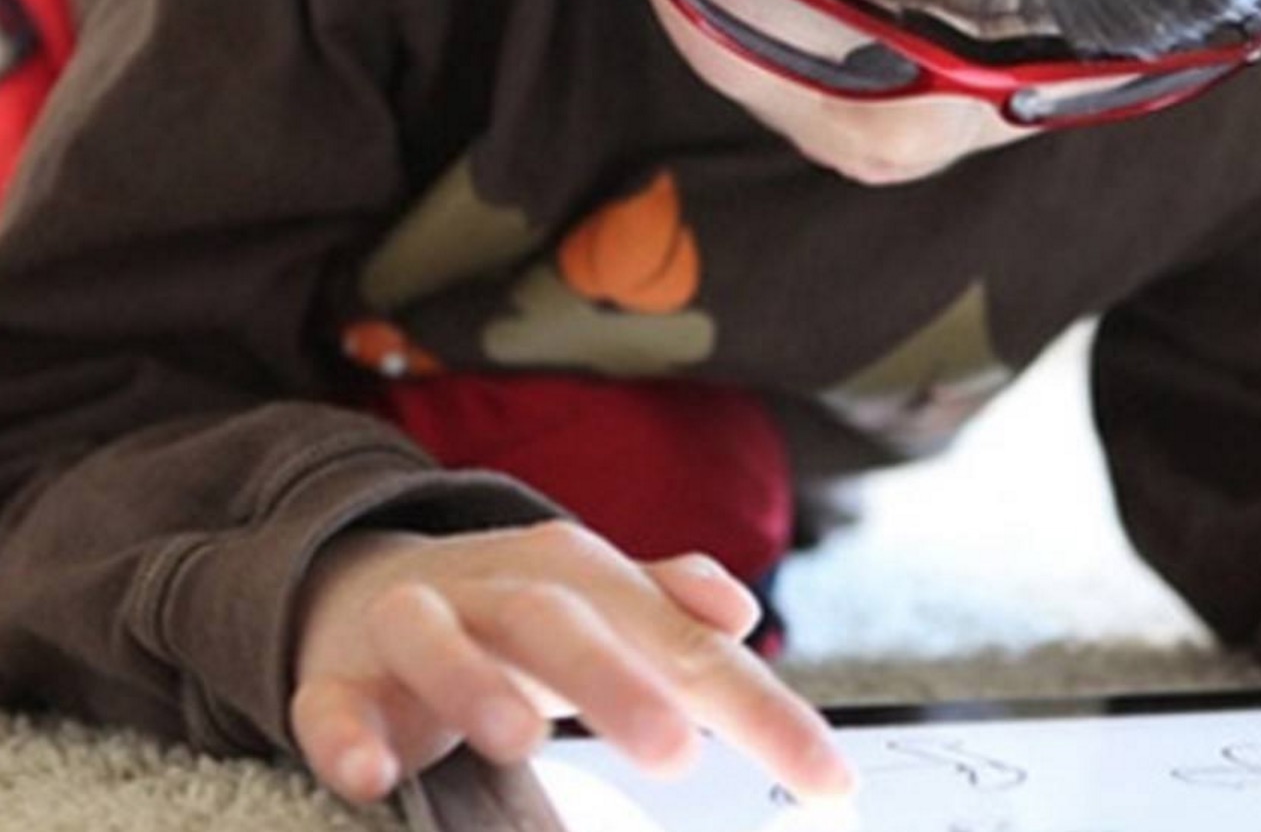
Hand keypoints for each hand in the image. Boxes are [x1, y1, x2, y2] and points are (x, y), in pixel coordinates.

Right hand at [289, 520, 854, 805]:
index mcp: (584, 578)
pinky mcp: (336, 677)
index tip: (831, 780)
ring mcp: (414, 627)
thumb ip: (672, 610)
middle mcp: (502, 590)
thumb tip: (741, 610)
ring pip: (440, 637)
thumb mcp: (601, 605)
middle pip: (561, 621)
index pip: (686, 643)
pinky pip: (330, 700)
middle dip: (616, 682)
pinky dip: (347, 732)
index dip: (761, 709)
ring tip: (521, 739)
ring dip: (477, 683)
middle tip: (675, 753)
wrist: (364, 583)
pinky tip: (374, 776)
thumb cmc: (514, 612)